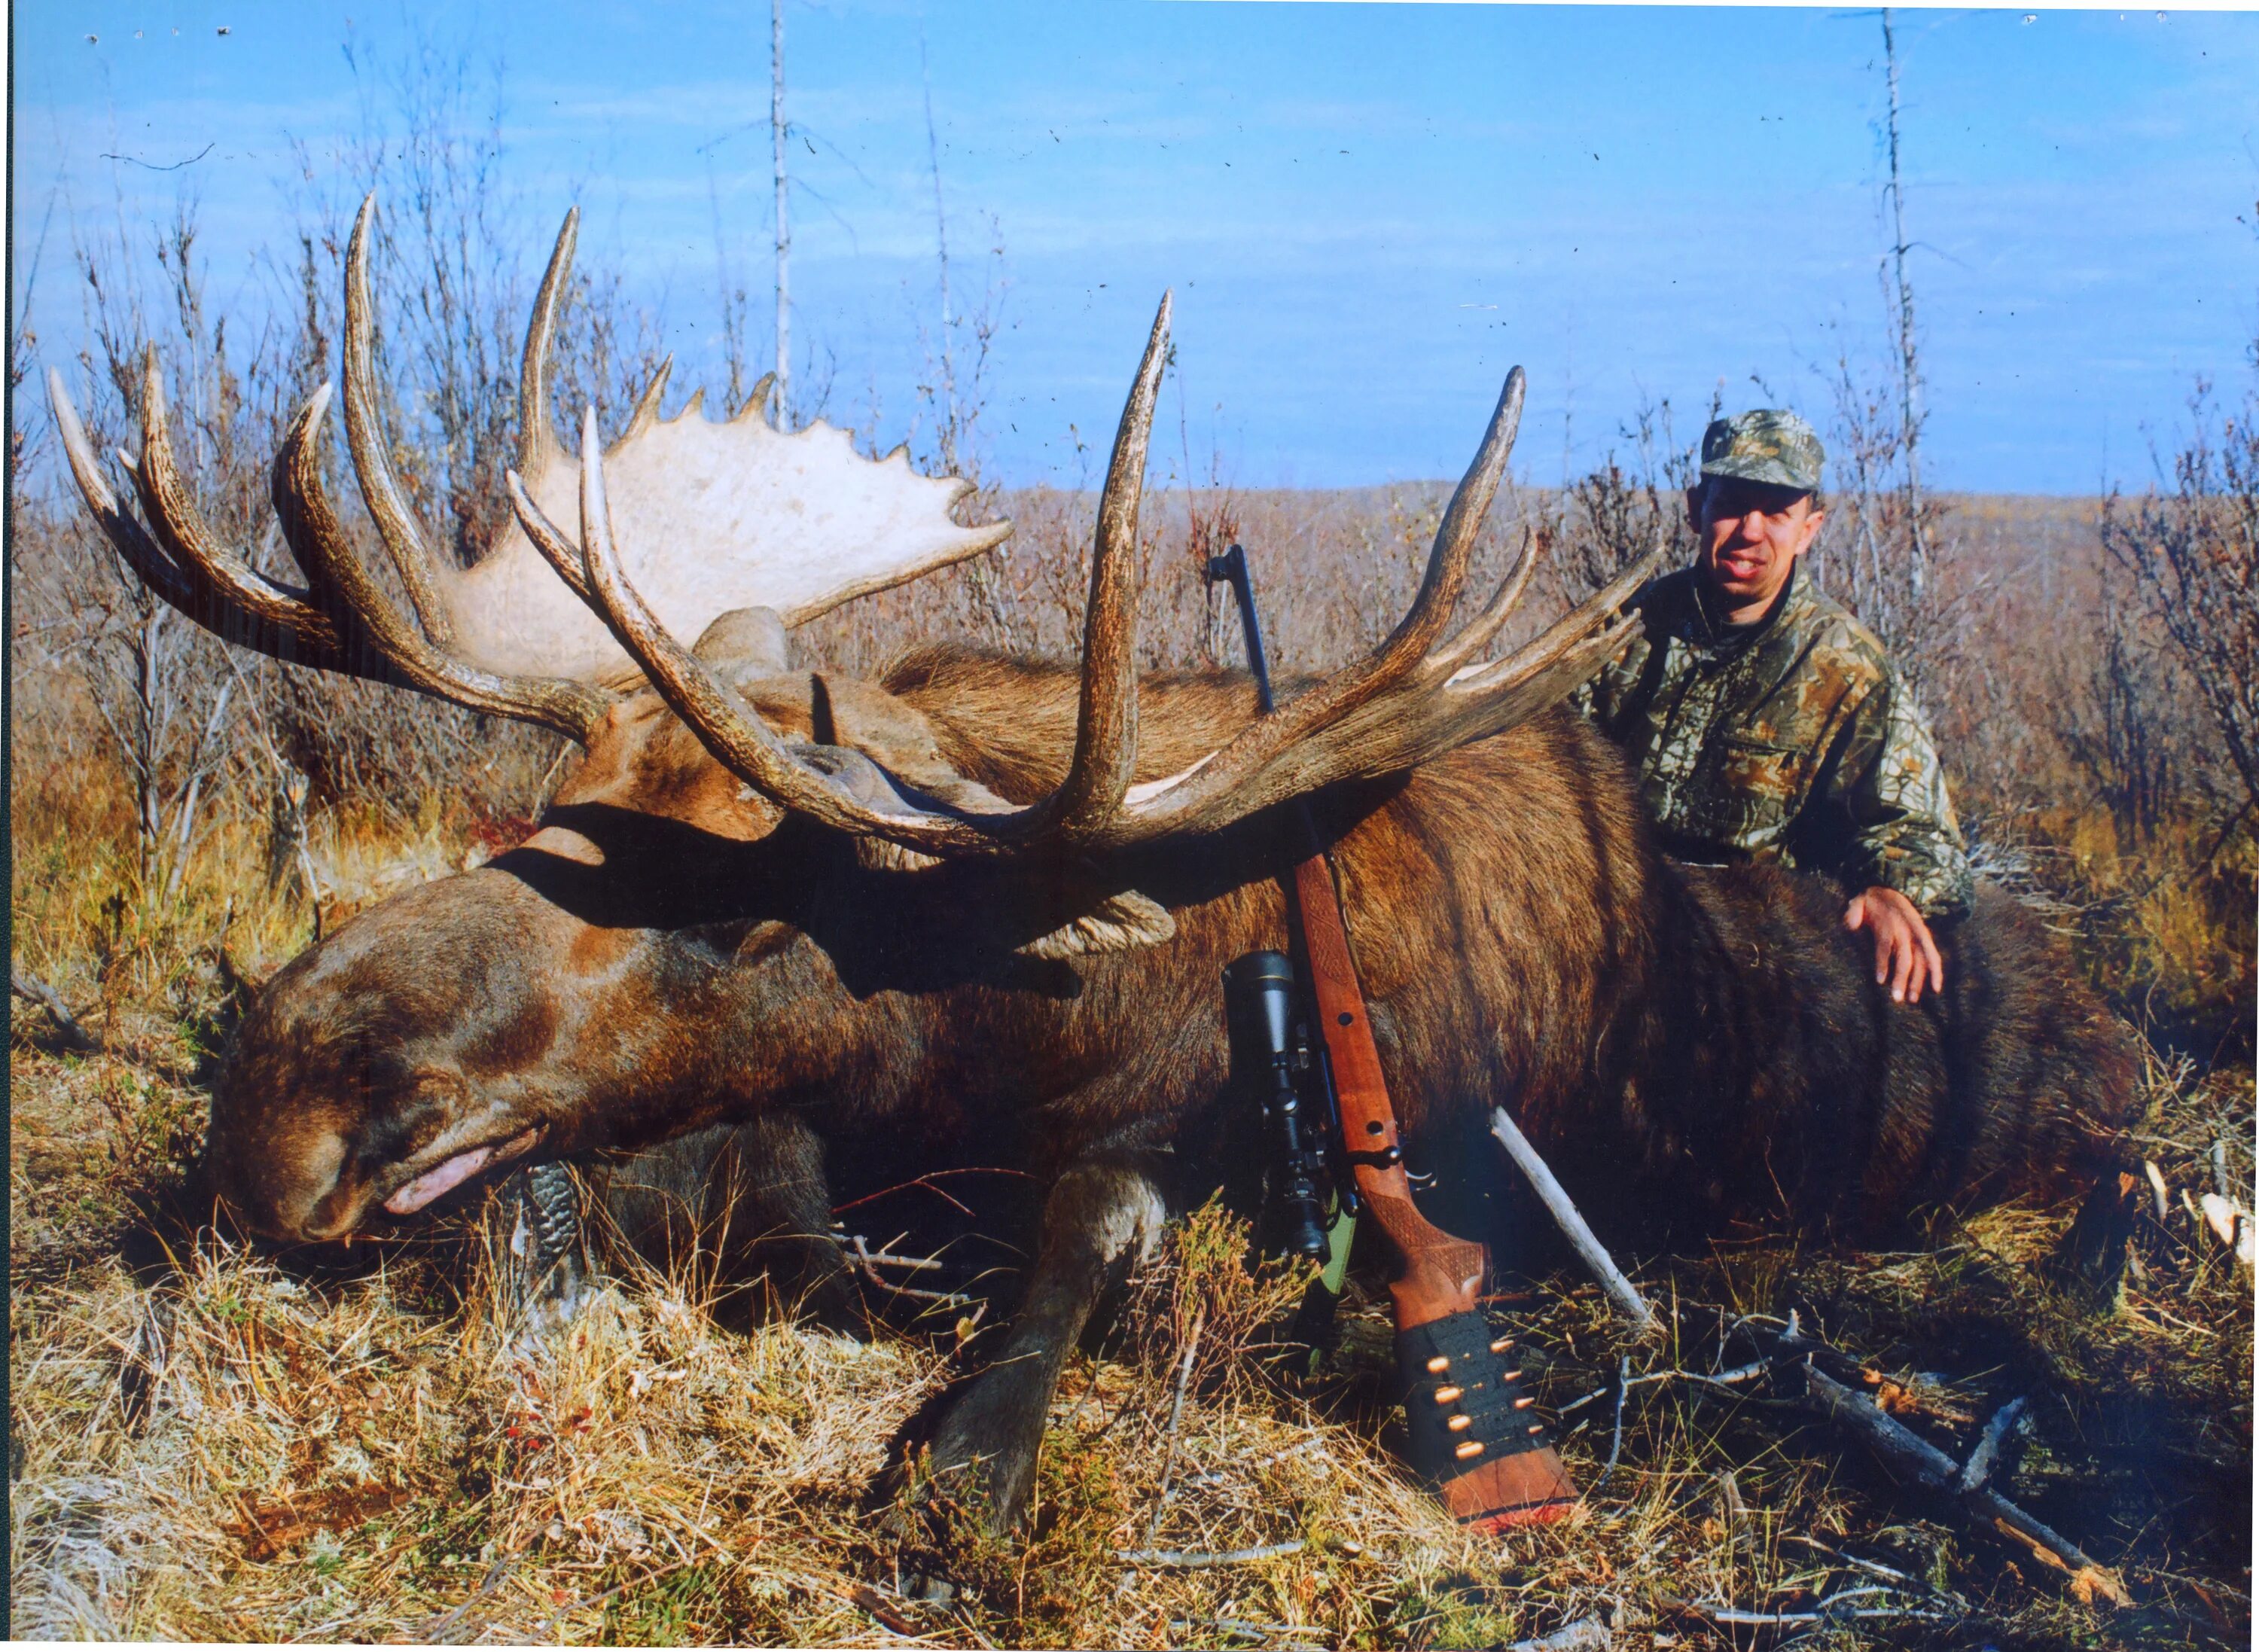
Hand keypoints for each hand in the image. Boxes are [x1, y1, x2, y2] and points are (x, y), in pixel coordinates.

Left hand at [1843, 886, 1943, 1004]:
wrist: (1890, 891)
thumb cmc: (1873, 901)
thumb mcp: (1861, 900)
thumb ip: (1854, 911)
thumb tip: (1850, 924)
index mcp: (1890, 922)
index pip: (1886, 946)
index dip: (1883, 963)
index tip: (1879, 981)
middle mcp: (1906, 931)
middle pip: (1905, 958)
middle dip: (1901, 979)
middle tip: (1896, 999)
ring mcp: (1916, 936)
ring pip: (1920, 961)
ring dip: (1917, 980)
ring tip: (1912, 999)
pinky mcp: (1923, 940)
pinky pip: (1931, 957)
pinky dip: (1935, 972)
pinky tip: (1936, 988)